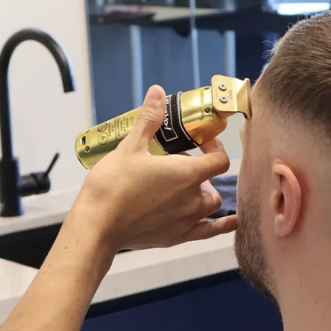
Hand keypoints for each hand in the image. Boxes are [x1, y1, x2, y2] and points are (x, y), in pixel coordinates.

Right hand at [71, 85, 237, 251]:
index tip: (199, 142)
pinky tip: (231, 222)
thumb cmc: (113, 185)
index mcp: (187, 174)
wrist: (98, 224)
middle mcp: (193, 199)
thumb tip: (157, 93)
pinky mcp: (177, 238)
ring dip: (203, 194)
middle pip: (212, 182)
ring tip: (183, 188)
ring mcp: (187, 221)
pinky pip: (209, 232)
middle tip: (176, 165)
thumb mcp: (130, 147)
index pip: (219, 158)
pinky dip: (222, 226)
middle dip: (200, 172)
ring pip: (210, 205)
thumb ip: (149, 120)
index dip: (213, 147)